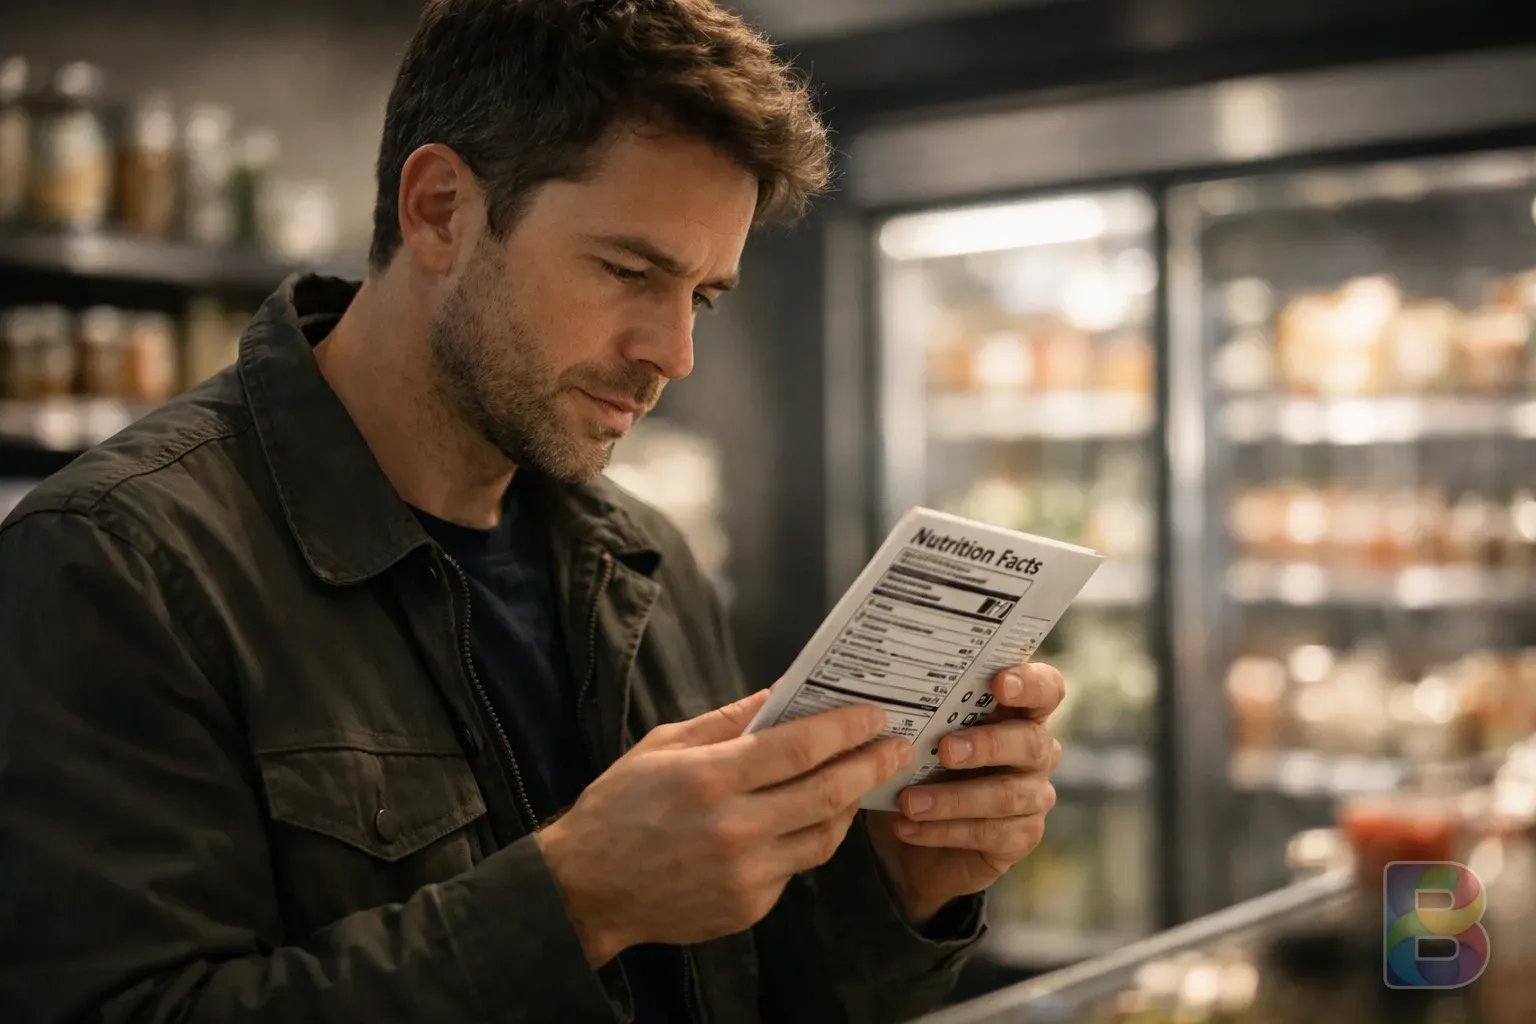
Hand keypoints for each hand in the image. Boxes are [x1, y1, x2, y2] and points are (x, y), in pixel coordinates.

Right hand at [536, 690, 912, 965]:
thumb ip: (725, 722)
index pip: (799, 747)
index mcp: (710, 778)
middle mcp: (734, 828)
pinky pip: (796, 867)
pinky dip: (808, 839)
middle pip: (827, 792)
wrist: (586, 889)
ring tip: (862, 780)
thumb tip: (779, 694)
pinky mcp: (749, 906)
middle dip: (869, 764)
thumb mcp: (663, 746)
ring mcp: (746, 873)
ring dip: (849, 805)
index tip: (873, 715)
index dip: (844, 728)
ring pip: (823, 836)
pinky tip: (811, 819)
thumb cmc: (620, 807)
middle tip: (895, 747)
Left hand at [866, 664, 1064, 927]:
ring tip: (909, 801)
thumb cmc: (922, 767)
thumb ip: (926, 711)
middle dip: (987, 744)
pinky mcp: (1022, 837)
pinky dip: (943, 830)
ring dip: (953, 798)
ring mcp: (1033, 796)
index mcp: (1018, 713)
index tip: (999, 683)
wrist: (913, 836)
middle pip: (1031, 742)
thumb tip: (892, 689)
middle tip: (945, 749)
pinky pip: (990, 833)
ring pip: (1007, 795)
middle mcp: (1035, 751)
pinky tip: (908, 827)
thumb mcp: (921, 736)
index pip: (1046, 689)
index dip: (1030, 684)